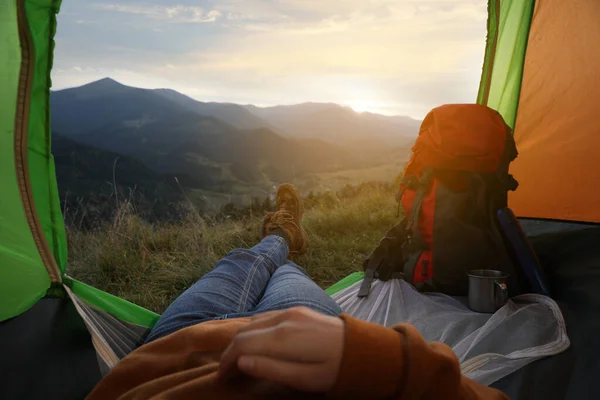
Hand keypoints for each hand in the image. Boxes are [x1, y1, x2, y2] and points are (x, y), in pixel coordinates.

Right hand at [218, 307, 344, 392]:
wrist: (364, 349)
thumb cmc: (335, 369)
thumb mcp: (304, 379)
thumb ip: (271, 369)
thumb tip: (241, 362)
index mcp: (283, 336)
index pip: (242, 344)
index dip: (227, 361)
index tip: (221, 378)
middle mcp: (283, 318)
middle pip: (245, 331)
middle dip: (231, 351)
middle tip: (227, 373)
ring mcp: (290, 311)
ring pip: (254, 322)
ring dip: (242, 340)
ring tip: (239, 361)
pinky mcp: (297, 310)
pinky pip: (266, 317)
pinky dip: (254, 331)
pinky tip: (256, 344)